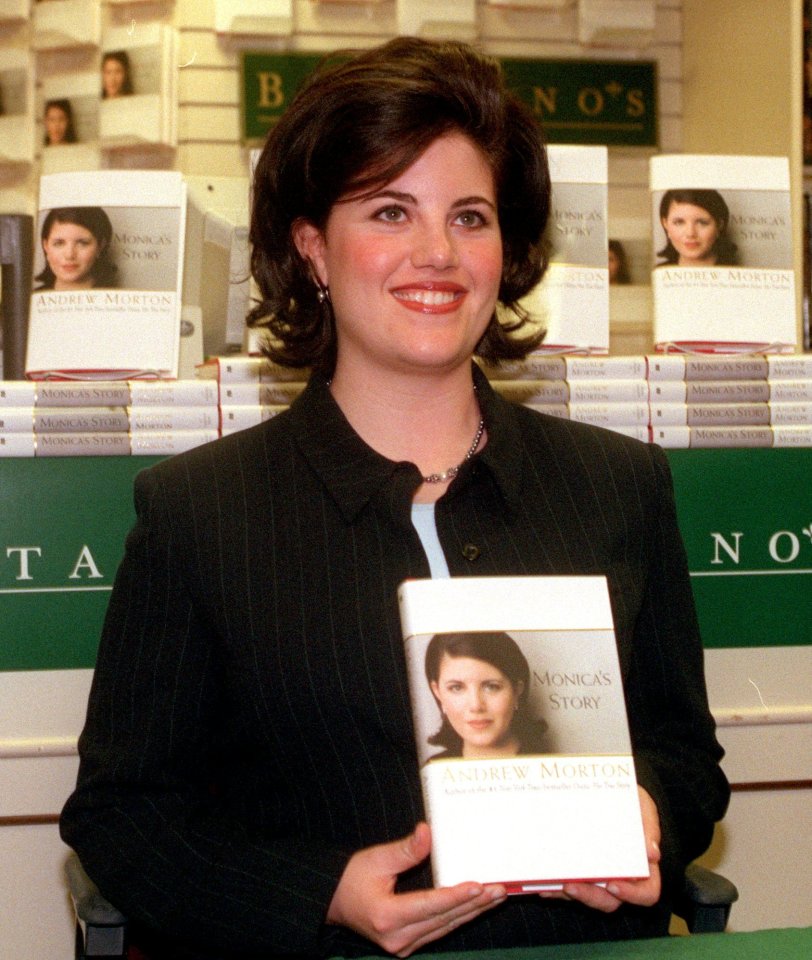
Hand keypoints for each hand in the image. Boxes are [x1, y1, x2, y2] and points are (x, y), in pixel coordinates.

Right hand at [326, 822, 506, 956]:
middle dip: (475, 903)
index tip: (479, 886)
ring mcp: (404, 946)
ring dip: (472, 911)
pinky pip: (439, 930)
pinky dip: (459, 916)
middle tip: (500, 889)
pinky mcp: (408, 945)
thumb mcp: (376, 859)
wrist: (334, 902)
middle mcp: (398, 937)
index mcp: (387, 916)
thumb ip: (405, 850)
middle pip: (444, 919)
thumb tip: (428, 831)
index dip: (456, 895)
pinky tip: (475, 906)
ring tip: (495, 896)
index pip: (430, 905)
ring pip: (446, 927)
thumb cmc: (352, 877)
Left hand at [538, 785, 661, 912]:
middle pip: (610, 902)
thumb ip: (648, 825)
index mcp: (643, 867)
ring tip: (551, 882)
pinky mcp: (577, 872)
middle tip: (571, 886)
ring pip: (585, 896)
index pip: (646, 893)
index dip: (632, 895)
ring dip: (568, 893)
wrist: (603, 784)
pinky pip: (566, 887)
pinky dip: (554, 887)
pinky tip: (541, 883)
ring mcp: (597, 877)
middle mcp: (620, 877)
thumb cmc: (628, 798)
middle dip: (590, 897)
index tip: (613, 885)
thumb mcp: (641, 804)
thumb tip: (653, 854)